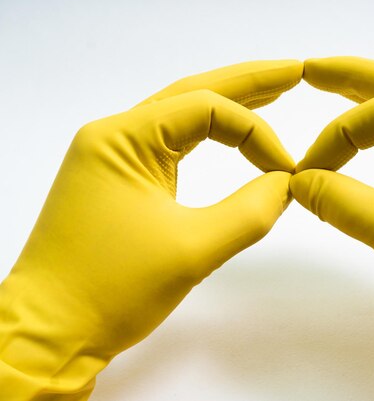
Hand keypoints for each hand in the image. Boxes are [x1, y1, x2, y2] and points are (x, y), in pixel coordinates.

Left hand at [0, 60, 301, 398]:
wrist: (50, 331)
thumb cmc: (111, 290)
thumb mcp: (193, 250)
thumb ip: (250, 211)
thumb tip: (289, 182)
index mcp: (122, 139)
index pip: (206, 109)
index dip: (256, 133)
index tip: (288, 169)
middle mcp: (113, 135)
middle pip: (191, 94)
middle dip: (245, 83)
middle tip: (294, 71)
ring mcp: (112, 156)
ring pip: (179, 116)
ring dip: (226, 104)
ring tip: (273, 90)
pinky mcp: (117, 178)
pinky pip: (169, 143)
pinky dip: (205, 135)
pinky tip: (230, 131)